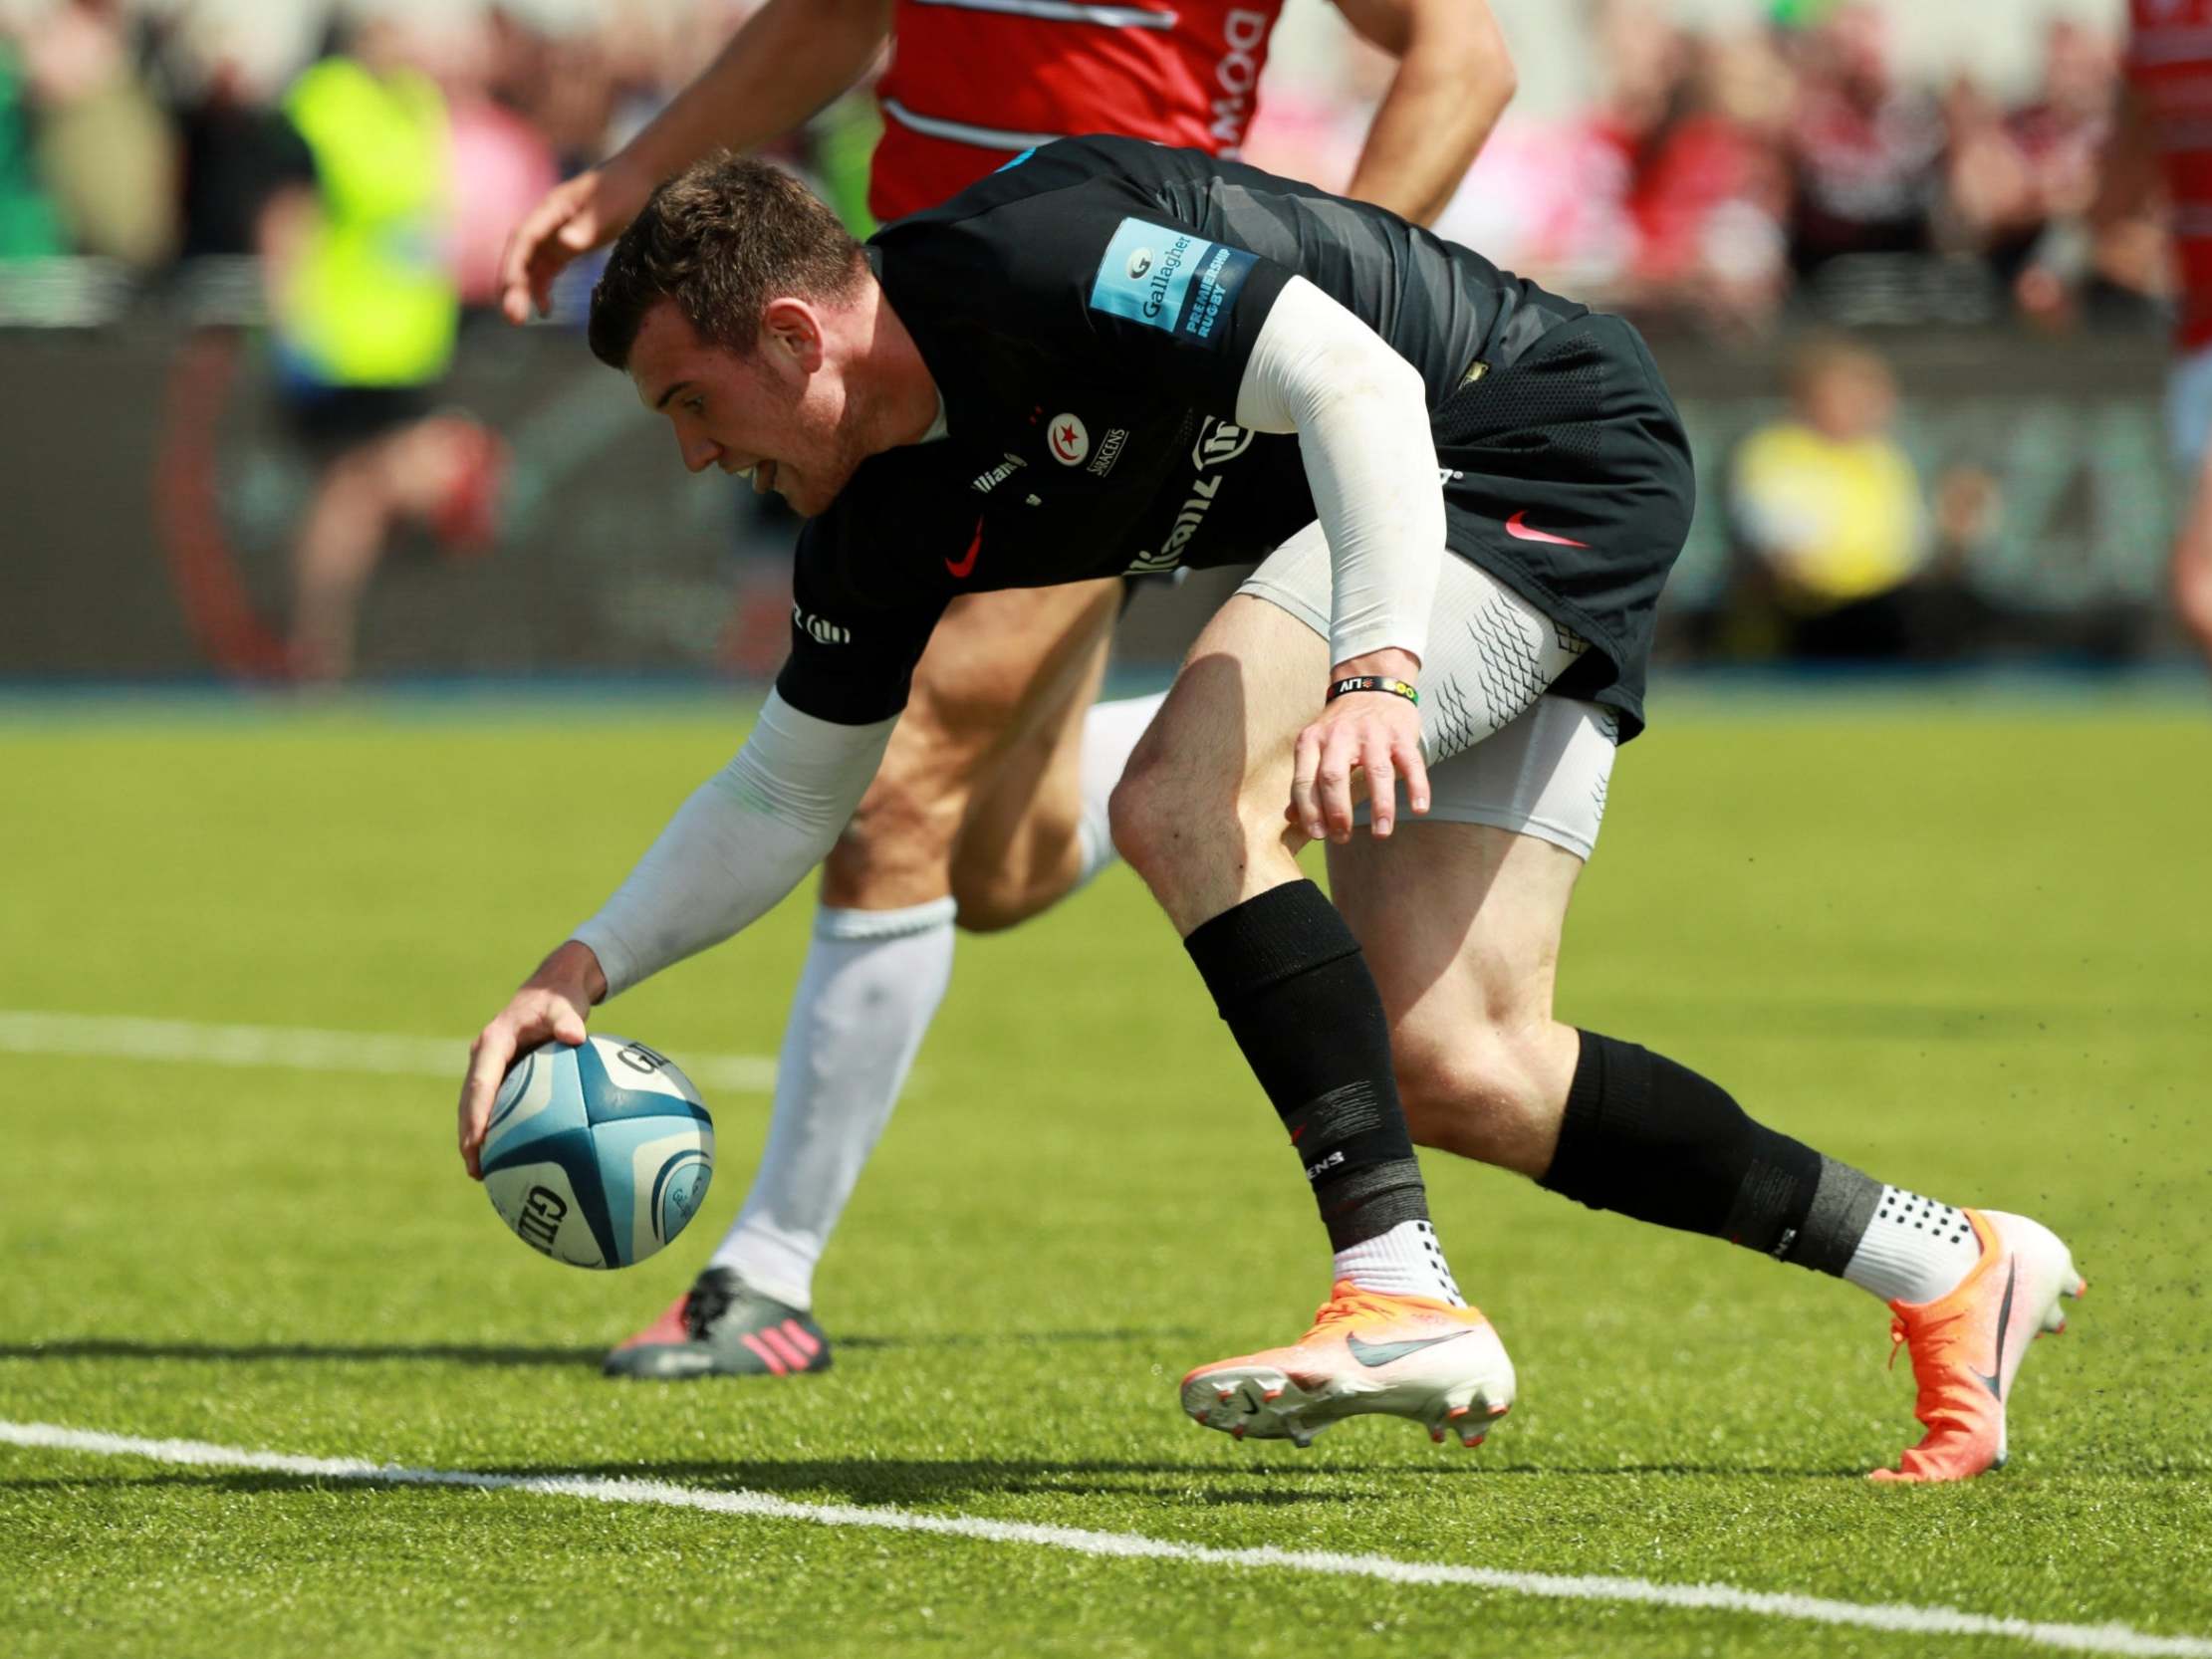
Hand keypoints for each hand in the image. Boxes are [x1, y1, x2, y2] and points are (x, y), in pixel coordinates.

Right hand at [456, 940, 606, 1178]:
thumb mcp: (564, 1005)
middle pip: (469, 1102)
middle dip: (468, 1136)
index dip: (476, 1114)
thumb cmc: (558, 999)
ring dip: (474, 1139)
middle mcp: (484, 1057)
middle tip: (474, 1168)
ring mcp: (489, 1067)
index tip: (476, 1141)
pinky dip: (493, 1130)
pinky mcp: (500, 1075)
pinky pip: (493, 1106)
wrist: (550, 990)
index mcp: (493, 1043)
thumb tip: (577, 1036)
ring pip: (475, 1108)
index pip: (480, 1083)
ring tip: (481, 1173)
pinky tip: (506, 1157)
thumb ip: (568, 1019)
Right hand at [497, 157, 653, 324]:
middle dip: (512, 285)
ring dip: (522, 291)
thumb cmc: (622, 188)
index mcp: (550, 210)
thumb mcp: (608, 207)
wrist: (635, 176)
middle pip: (520, 255)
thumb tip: (565, 245)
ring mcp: (554, 234)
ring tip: (519, 320)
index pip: (523, 240)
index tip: (511, 291)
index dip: (514, 266)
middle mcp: (546, 222)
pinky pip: (546, 269)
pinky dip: (542, 288)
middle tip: (512, 318)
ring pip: (530, 265)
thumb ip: (587, 226)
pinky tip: (546, 311)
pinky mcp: (566, 244)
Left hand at [1291, 649, 1428, 843]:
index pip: (1305, 781)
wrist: (1372, 687)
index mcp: (1312, 740)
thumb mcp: (1315, 746)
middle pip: (1334, 777)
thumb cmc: (1340, 728)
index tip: (1318, 834)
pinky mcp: (1400, 734)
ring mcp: (1372, 734)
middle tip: (1342, 837)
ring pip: (1376, 773)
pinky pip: (1411, 763)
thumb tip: (1291, 818)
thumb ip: (1305, 781)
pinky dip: (1417, 787)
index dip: (1309, 811)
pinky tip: (1419, 808)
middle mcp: (1339, 735)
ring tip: (1381, 833)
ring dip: (1380, 807)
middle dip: (1337, 813)